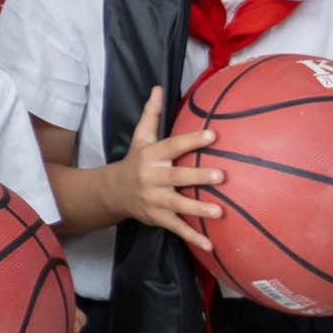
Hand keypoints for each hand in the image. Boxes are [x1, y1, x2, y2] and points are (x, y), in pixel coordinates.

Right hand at [106, 88, 219, 248]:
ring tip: (219, 211)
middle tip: (220, 175)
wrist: (113, 192)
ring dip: (197, 208)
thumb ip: (152, 114)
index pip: (173, 146)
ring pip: (177, 204)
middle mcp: (152, 177)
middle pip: (176, 177)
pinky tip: (211, 244)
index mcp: (151, 156)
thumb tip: (159, 87)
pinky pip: (176, 227)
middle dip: (197, 176)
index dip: (192, 141)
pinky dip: (192, 237)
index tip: (213, 135)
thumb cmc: (135, 160)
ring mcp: (154, 199)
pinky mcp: (157, 217)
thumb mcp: (141, 137)